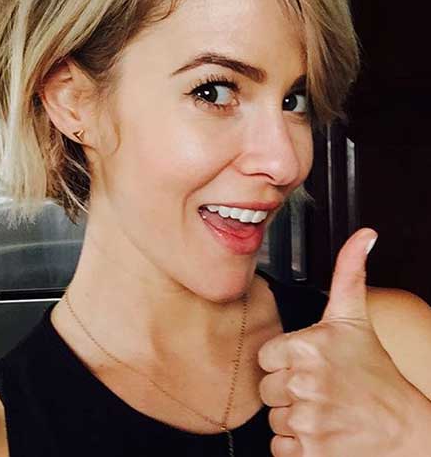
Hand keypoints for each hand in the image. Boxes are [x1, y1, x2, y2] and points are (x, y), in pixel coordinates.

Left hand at [258, 228, 425, 456]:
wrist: (405, 427)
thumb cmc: (375, 371)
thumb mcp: (355, 316)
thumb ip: (349, 271)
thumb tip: (364, 235)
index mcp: (306, 346)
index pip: (265, 357)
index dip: (284, 360)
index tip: (306, 362)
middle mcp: (303, 382)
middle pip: (266, 389)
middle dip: (287, 389)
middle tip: (318, 386)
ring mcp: (307, 419)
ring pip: (273, 418)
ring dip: (293, 417)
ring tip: (322, 408)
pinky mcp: (311, 452)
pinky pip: (280, 448)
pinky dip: (296, 445)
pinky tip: (321, 432)